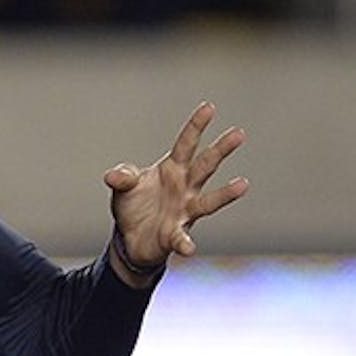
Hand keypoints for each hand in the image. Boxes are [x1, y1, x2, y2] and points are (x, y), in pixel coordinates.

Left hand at [104, 101, 247, 282]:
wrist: (131, 238)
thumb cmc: (134, 205)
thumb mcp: (124, 186)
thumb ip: (122, 177)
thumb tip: (113, 176)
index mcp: (172, 170)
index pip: (186, 144)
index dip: (196, 126)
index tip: (209, 107)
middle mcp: (185, 188)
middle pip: (205, 165)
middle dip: (221, 149)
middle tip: (238, 133)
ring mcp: (184, 211)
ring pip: (209, 201)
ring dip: (226, 194)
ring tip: (243, 184)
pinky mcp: (175, 234)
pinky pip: (182, 239)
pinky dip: (185, 243)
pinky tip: (188, 248)